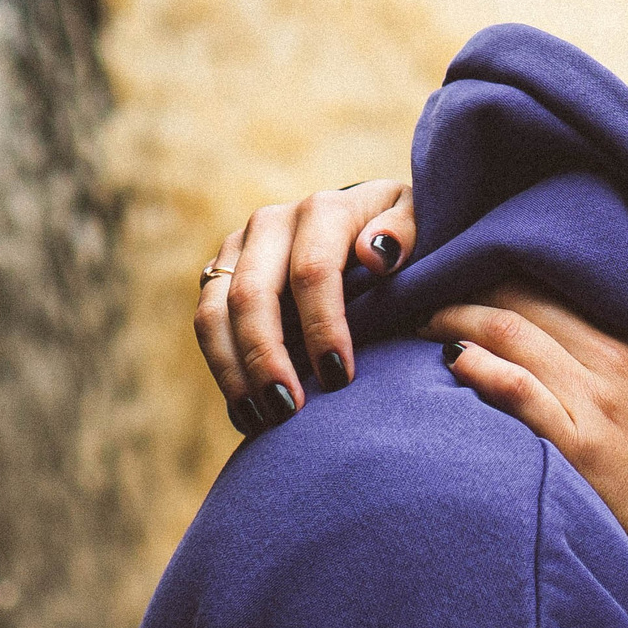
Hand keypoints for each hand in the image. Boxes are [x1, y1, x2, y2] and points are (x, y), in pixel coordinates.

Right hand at [197, 180, 416, 432]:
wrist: (365, 221)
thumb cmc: (402, 235)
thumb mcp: (420, 222)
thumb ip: (406, 232)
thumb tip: (375, 253)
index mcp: (323, 209)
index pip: (312, 271)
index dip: (322, 327)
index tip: (339, 377)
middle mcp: (271, 223)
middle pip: (252, 295)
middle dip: (266, 357)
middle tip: (288, 410)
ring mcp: (239, 248)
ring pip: (213, 313)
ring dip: (233, 371)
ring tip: (261, 419)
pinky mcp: (220, 274)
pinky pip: (207, 326)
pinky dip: (222, 370)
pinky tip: (245, 411)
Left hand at [425, 289, 627, 544]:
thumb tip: (589, 336)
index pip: (560, 287)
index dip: (508, 275)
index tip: (476, 275)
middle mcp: (616, 362)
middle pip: (526, 302)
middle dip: (472, 289)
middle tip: (434, 293)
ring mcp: (597, 404)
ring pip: (514, 337)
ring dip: (460, 321)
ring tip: (427, 322)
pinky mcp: (580, 449)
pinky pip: (520, 392)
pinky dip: (482, 369)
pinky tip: (455, 361)